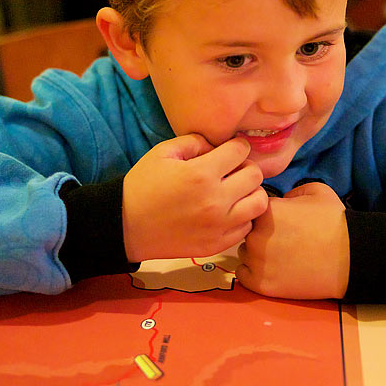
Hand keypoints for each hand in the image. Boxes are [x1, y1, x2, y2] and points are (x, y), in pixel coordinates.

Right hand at [122, 134, 267, 261]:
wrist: (125, 226)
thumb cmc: (142, 186)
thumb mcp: (162, 153)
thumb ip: (194, 141)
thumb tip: (217, 145)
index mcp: (201, 174)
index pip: (240, 150)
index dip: (236, 145)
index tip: (229, 150)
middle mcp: (216, 201)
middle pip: (255, 175)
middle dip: (245, 167)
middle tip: (232, 170)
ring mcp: (219, 226)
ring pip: (259, 203)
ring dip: (250, 193)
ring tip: (235, 192)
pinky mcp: (216, 244)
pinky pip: (247, 227)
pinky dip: (242, 217)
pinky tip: (227, 212)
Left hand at [236, 182, 349, 299]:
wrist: (350, 257)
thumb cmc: (335, 222)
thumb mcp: (316, 191)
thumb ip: (291, 192)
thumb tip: (281, 199)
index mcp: (266, 210)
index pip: (252, 208)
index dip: (265, 214)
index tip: (280, 221)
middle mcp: (255, 235)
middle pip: (246, 231)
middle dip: (259, 233)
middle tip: (281, 239)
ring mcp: (257, 262)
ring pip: (245, 253)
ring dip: (256, 253)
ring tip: (280, 256)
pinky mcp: (261, 284)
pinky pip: (244, 275)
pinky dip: (253, 273)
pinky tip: (272, 269)